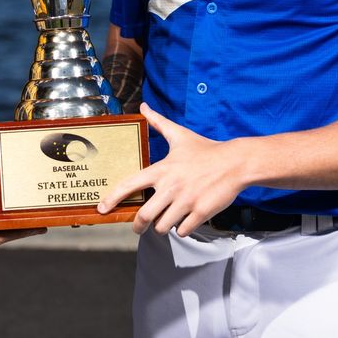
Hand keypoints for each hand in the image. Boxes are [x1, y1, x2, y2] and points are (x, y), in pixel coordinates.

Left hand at [97, 103, 244, 236]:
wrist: (235, 162)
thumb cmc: (206, 149)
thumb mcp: (180, 135)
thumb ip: (158, 123)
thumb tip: (144, 107)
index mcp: (162, 170)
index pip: (129, 185)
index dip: (112, 198)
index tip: (101, 208)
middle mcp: (170, 187)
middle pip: (143, 216)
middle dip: (138, 226)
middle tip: (138, 228)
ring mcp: (186, 201)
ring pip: (162, 226)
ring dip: (163, 225)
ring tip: (168, 217)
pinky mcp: (200, 213)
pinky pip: (182, 230)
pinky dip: (181, 228)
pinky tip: (185, 219)